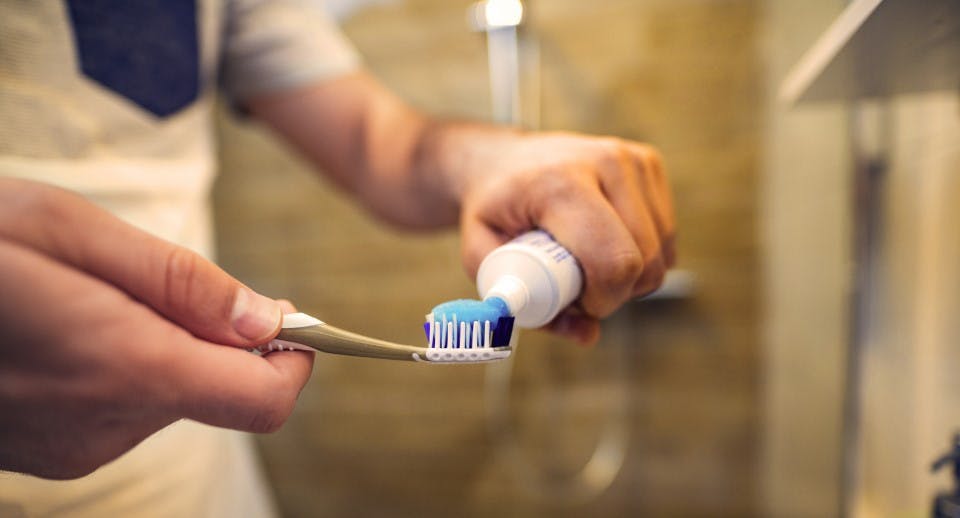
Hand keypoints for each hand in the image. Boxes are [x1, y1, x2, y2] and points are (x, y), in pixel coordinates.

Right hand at [0, 178, 312, 478]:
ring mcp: (72, 448)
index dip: (293, 359)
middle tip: (159, 281)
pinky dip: (127, 368)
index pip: (261, 399)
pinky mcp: (50, 453)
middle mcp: (104, 425)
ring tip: (91, 297)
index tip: (292, 320)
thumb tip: (266, 320)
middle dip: (217, 337)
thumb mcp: (69, 230)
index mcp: (122, 365)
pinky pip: (125, 409)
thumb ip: (179, 282)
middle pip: (218, 392)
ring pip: (171, 396)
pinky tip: (70, 329)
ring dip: (164, 346)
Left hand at [457, 133, 675, 344]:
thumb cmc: (492, 212)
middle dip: (616, 293)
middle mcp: (605, 163)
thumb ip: (528, 305)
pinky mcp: (649, 162)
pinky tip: (605, 241)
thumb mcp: (483, 259)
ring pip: (662, 252)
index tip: (575, 302)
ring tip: (586, 260)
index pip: (614, 261)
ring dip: (630, 275)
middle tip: (577, 286)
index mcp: (560, 184)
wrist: (501, 161)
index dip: (602, 300)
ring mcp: (632, 159)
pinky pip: (666, 234)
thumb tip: (587, 335)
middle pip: (645, 261)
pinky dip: (643, 253)